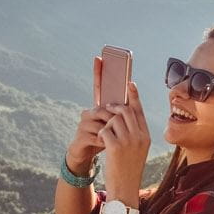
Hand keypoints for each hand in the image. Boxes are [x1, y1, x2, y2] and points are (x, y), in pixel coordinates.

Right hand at [66, 56, 113, 170]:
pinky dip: (104, 143)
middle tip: (119, 129)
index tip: (99, 57)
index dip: (98, 73)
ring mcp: (83, 123)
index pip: (98, 87)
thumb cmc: (105, 140)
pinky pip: (97, 136)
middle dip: (114, 120)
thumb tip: (133, 98)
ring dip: (111, 134)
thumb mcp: (115, 127)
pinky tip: (105, 146)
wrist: (88, 157)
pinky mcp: (80, 136)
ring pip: (103, 123)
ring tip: (113, 141)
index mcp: (98, 108)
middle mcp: (89, 112)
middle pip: (105, 109)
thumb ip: (121, 115)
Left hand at [98, 81, 149, 198]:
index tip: (129, 84)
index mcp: (146, 136)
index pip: (139, 111)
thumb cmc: (128, 170)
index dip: (134, 96)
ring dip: (105, 124)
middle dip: (113, 108)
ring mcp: (128, 141)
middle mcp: (139, 136)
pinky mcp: (116, 147)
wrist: (125, 190)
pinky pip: (104, 131)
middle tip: (105, 110)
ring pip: (113, 120)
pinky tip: (101, 142)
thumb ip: (133, 134)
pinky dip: (100, 134)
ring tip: (104, 134)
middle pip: (125, 111)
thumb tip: (123, 116)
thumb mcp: (136, 151)